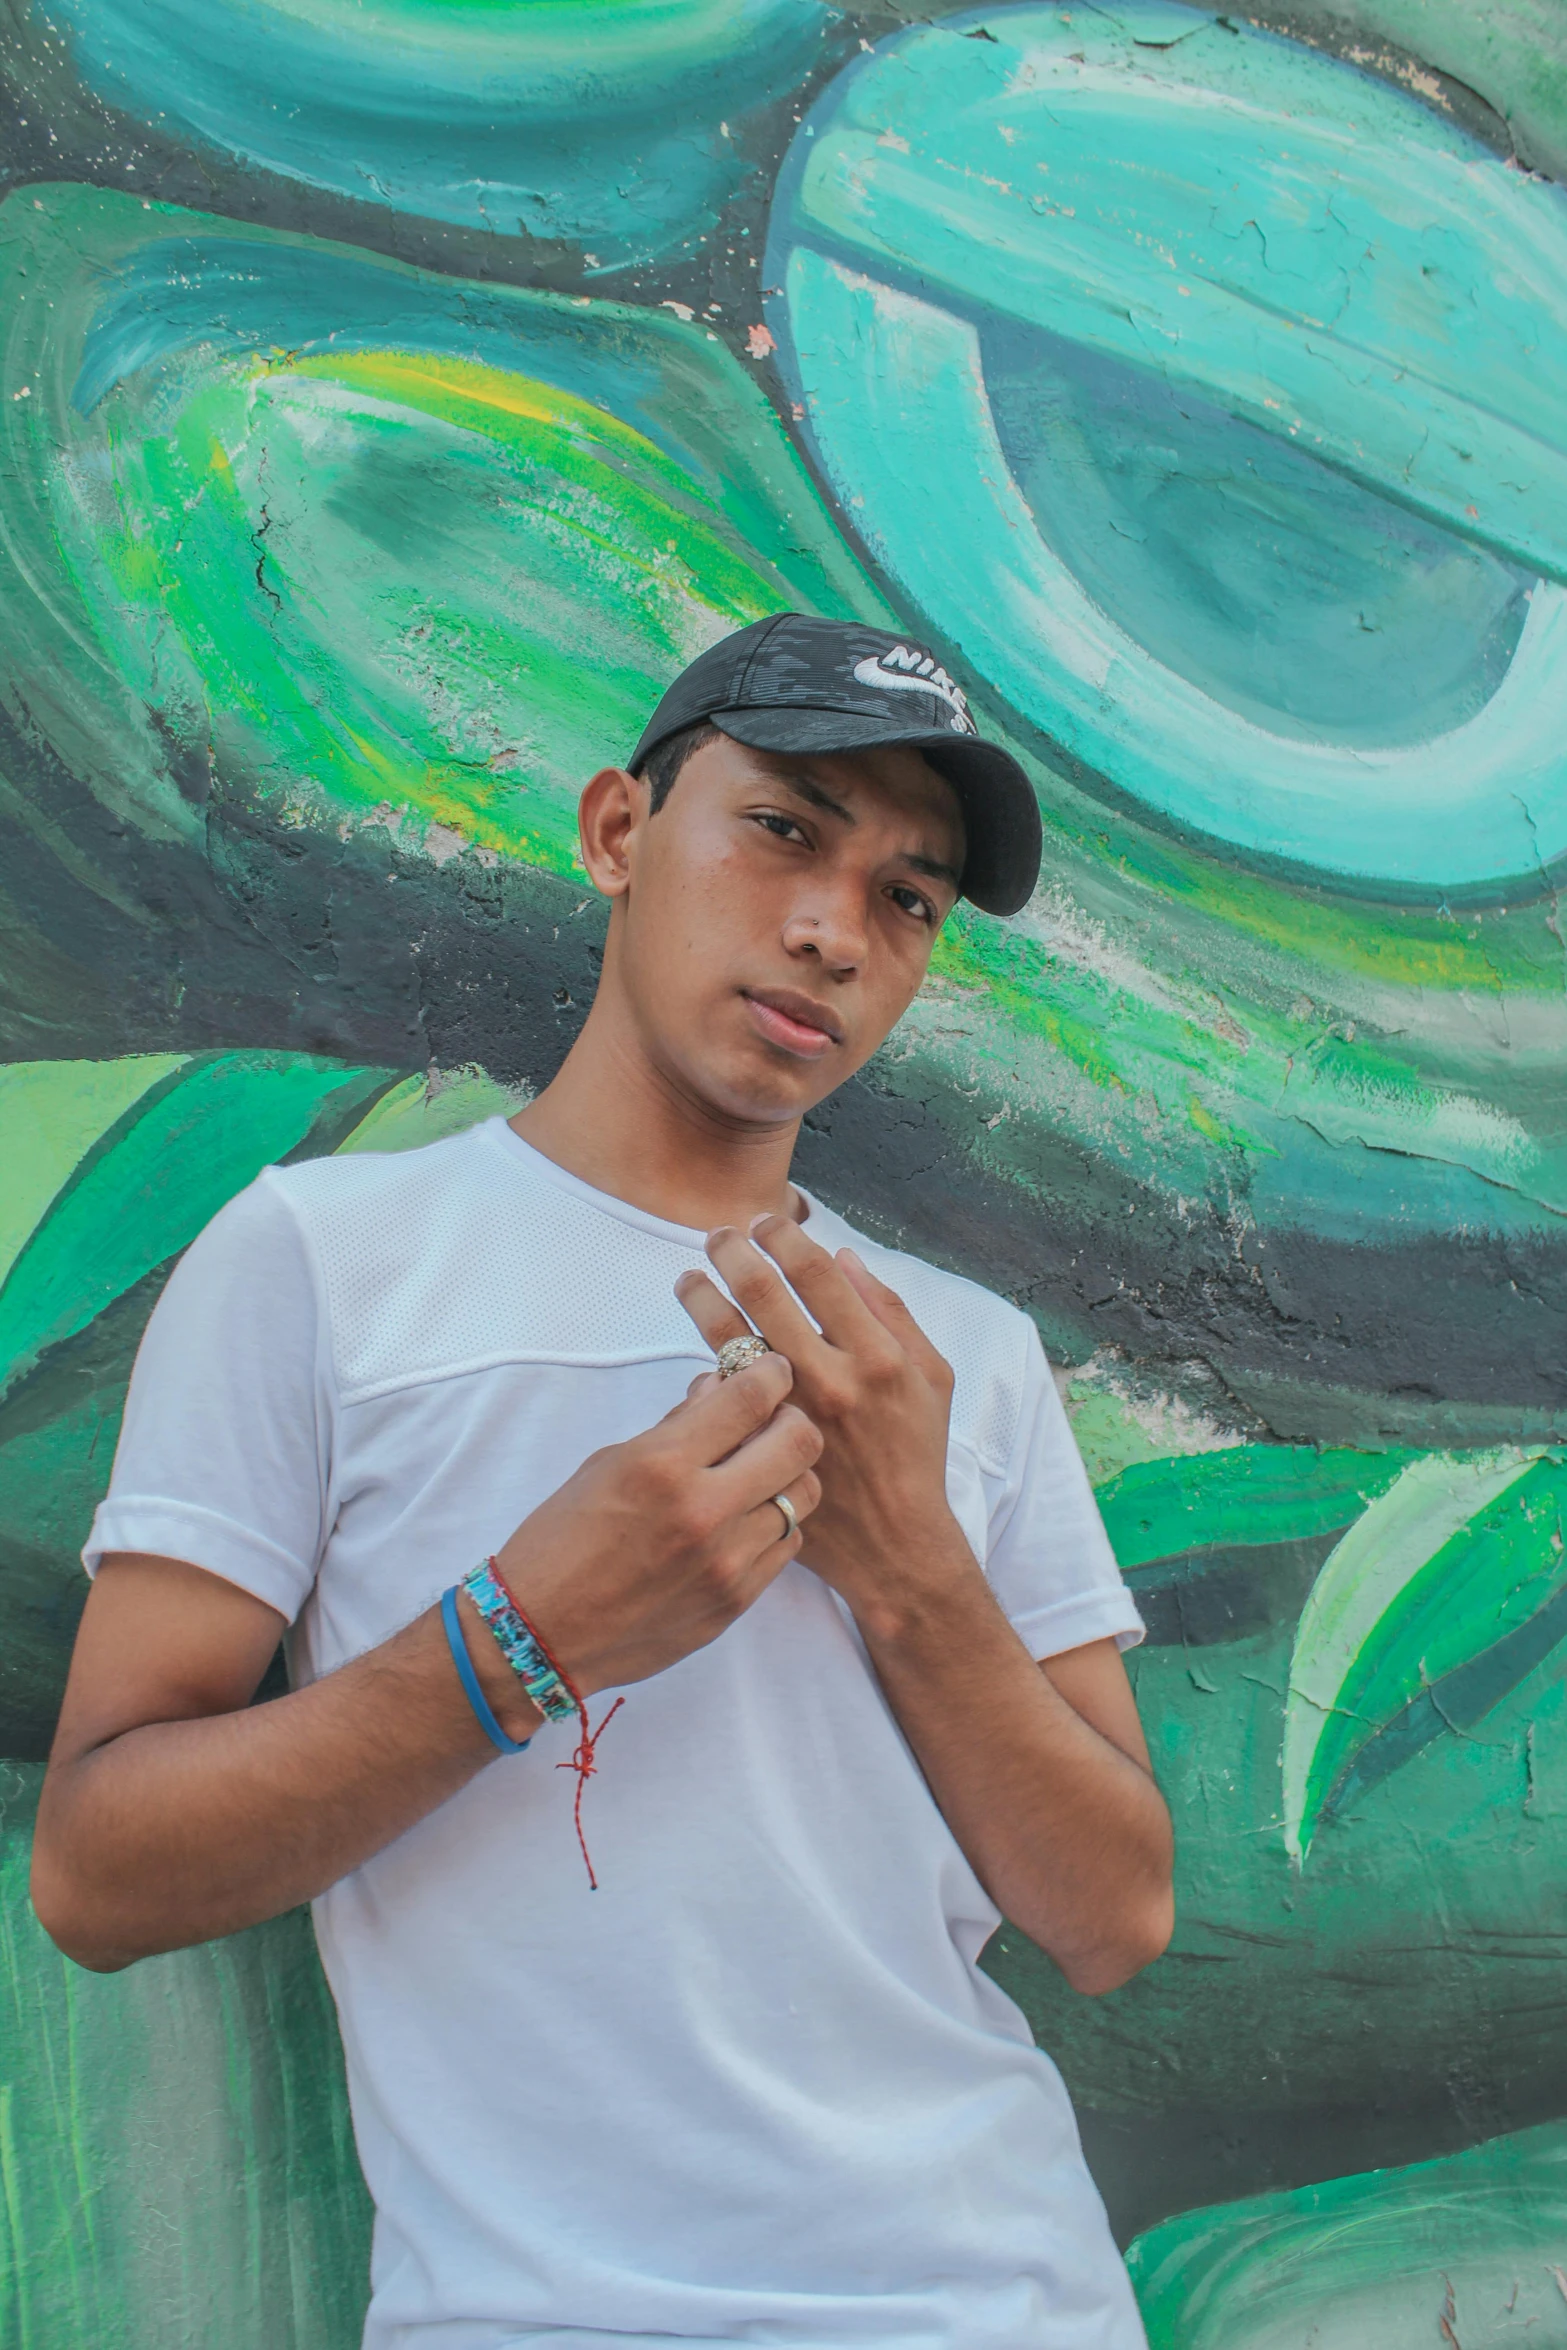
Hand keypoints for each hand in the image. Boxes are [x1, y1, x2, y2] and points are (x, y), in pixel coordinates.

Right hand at [490, 1353, 821, 1698]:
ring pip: (804, 1494)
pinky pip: (787, 1544)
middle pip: (799, 1441)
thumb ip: (675, 1427)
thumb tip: (719, 1388)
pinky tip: (744, 1520)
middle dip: (790, 1417)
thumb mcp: (607, 1465)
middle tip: (771, 1419)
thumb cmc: (561, 1543)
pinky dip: (774, 1522)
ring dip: (786, 1473)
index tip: (771, 1370)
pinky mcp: (736, 1601)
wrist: (541, 1636)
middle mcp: (703, 1511)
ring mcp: (726, 1562)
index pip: (751, 1398)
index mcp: (662, 1466)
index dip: (771, 1372)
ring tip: (757, 1473)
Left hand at [675, 1219, 965, 1635]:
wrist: (894, 1542)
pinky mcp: (761, 1445)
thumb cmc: (915, 1452)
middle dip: (733, 1253)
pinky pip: (721, 1395)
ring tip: (688, 1279)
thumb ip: (891, 1313)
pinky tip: (705, 1353)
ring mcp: (789, 1414)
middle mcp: (831, 1379)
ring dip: (702, 1297)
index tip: (766, 1223)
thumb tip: (843, 1259)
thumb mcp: (930, 1377)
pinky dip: (709, 1366)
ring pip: (729, 1338)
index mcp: (876, 1355)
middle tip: (717, 1236)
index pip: (817, 1274)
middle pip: (764, 1293)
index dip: (784, 1239)